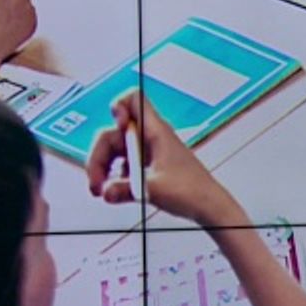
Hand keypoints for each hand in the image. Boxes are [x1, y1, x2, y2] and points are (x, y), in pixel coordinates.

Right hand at [85, 91, 237, 225]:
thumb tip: (106, 191)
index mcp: (156, 132)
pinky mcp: (148, 166)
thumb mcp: (154, 190)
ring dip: (104, 168)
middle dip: (100, 155)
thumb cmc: (193, 191)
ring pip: (116, 150)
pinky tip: (118, 190)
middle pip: (113, 133)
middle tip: (97, 182)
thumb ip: (125, 190)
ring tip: (103, 190)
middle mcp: (150, 138)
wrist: (208, 206)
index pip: (133, 100)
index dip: (118, 107)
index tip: (114, 128)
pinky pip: (124, 164)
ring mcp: (149, 152)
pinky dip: (116, 176)